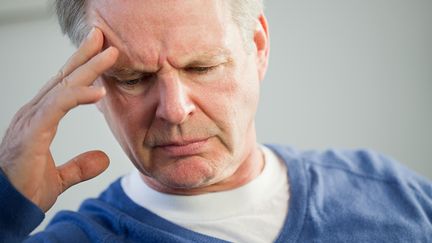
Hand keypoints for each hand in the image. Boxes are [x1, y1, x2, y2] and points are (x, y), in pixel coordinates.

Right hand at [0, 28, 118, 211]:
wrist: (7, 209)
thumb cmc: (25, 191)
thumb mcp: (59, 178)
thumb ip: (79, 166)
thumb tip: (103, 159)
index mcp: (40, 120)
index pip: (63, 86)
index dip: (81, 68)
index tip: (101, 53)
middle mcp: (34, 114)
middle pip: (63, 78)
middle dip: (85, 56)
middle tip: (103, 37)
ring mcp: (31, 121)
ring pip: (63, 85)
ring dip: (88, 67)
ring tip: (110, 54)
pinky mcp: (32, 133)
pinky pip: (57, 107)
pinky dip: (78, 96)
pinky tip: (99, 90)